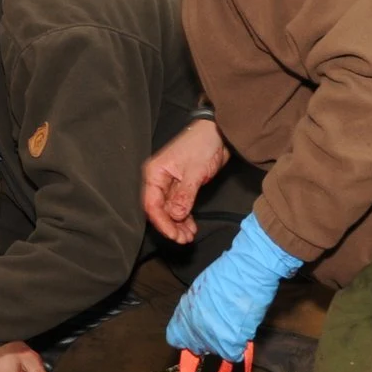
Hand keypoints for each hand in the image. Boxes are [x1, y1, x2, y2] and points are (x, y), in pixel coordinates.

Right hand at [142, 119, 229, 243]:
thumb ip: (184, 195)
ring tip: (189, 236)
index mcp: (155, 173)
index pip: (152, 204)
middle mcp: (158, 180)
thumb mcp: (195, 171)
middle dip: (170, 226)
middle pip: (159, 210)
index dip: (162, 222)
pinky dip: (184, 218)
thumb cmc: (203, 145)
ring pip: (169, 211)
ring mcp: (170, 184)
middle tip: (184, 239)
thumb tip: (175, 216)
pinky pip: (178, 207)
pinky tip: (191, 227)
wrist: (219, 132)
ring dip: (178, 225)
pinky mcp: (182, 187)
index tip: (174, 235)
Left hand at [166, 213, 303, 361]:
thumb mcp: (201, 289)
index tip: (195, 335)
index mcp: (184, 313)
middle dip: (207, 340)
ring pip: (216, 351)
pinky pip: (233, 354)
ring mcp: (211, 338)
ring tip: (234, 322)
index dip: (186, 337)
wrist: (249, 269)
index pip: (175, 338)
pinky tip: (243, 330)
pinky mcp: (229, 343)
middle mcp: (193, 328)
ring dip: (224, 342)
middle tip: (221, 326)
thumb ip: (195, 308)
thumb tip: (197, 318)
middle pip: (196, 347)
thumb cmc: (228, 273)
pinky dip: (239, 345)